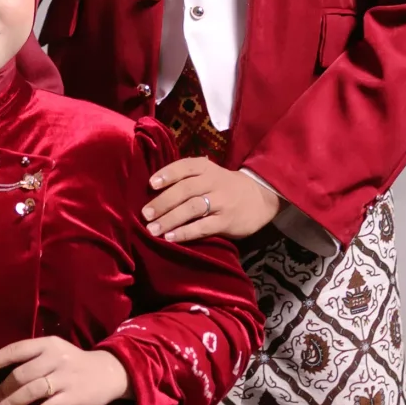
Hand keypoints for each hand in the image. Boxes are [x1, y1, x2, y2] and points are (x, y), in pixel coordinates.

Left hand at [0, 336, 130, 404]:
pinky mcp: (73, 396)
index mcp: (47, 345)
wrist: (108, 373)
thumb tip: (0, 375)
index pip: (15, 350)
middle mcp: (55, 358)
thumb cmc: (73, 364)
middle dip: (1, 389)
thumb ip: (32, 360)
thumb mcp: (54, 353)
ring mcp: (65, 377)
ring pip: (31, 390)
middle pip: (21, 374)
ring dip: (10, 404)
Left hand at [144, 157, 278, 241]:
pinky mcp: (227, 221)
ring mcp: (221, 202)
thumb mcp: (210, 174)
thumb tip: (153, 191)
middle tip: (145, 214)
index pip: (184, 167)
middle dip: (163, 202)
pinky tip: (171, 238)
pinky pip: (203, 226)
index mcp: (206, 168)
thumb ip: (188, 179)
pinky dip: (185, 232)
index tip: (150, 184)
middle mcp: (213, 182)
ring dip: (170, 219)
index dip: (167, 174)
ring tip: (153, 229)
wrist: (259, 197)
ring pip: (192, 208)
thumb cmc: (224, 187)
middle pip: (185, 190)